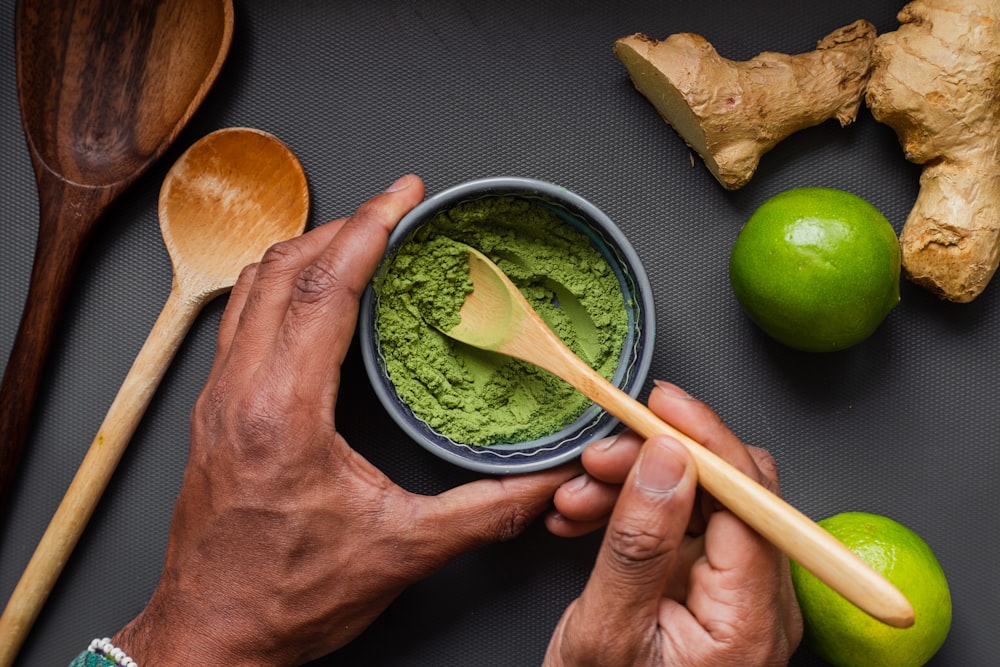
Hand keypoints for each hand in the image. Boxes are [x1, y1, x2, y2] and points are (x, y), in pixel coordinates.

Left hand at [110, 175, 580, 665]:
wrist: (211, 635)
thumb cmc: (285, 597)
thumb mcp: (400, 552)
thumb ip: (484, 512)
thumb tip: (546, 483)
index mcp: (282, 413)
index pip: (322, 290)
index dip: (368, 230)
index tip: (403, 196)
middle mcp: (239, 393)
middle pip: (282, 270)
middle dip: (342, 225)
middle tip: (394, 209)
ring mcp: (218, 399)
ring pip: (252, 288)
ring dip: (306, 250)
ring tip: (359, 238)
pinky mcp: (215, 411)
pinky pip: (242, 317)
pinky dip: (283, 286)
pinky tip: (315, 296)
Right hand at [544, 381, 802, 665]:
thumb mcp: (606, 632)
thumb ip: (639, 544)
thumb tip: (668, 457)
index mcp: (751, 620)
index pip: (750, 501)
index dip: (706, 441)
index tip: (658, 403)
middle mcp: (761, 602)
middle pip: (729, 492)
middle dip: (658, 463)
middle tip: (596, 458)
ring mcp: (737, 594)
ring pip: (700, 502)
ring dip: (635, 486)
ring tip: (576, 498)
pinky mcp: (709, 588)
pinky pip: (679, 527)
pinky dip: (632, 512)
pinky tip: (586, 515)